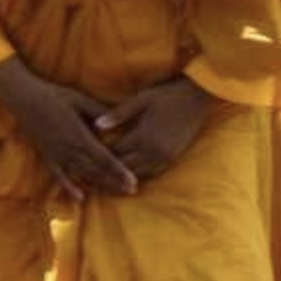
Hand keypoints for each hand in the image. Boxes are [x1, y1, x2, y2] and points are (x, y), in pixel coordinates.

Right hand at [0, 56, 137, 198]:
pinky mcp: (47, 156)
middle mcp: (69, 148)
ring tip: (116, 193)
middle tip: (132, 190)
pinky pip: (59, 176)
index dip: (119, 171)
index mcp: (79, 134)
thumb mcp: (80, 99)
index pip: (104, 157)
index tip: (133, 180)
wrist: (25, 99)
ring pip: (82, 174)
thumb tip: (119, 120)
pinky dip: (69, 187)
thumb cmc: (54, 95)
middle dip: (114, 181)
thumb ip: (99, 111)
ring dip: (99, 185)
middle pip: (96, 170)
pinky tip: (80, 197)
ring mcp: (57, 154)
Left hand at [93, 76, 217, 180]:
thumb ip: (118, 114)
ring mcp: (164, 157)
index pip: (114, 153)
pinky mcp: (172, 158)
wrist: (197, 99)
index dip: (98, 157)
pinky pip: (152, 173)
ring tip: (105, 184)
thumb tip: (96, 125)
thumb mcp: (141, 100)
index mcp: (143, 136)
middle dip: (107, 173)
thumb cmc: (166, 96)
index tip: (83, 161)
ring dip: (122, 179)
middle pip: (124, 168)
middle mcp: (153, 151)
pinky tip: (128, 180)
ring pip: (138, 175)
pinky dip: (138, 177)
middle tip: (89, 178)